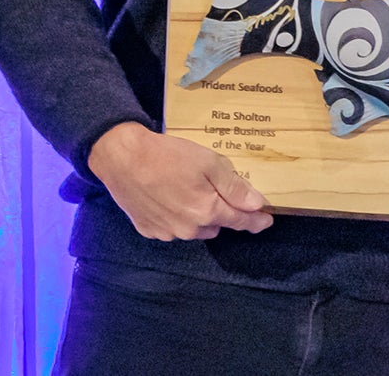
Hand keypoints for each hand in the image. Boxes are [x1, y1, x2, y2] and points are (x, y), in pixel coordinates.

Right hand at [88, 122, 273, 240]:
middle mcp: (189, 229)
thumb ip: (234, 186)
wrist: (122, 157)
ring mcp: (167, 233)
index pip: (240, 221)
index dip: (256, 220)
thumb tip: (257, 205)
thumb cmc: (168, 156)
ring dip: (197, 215)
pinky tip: (166, 196)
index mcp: (207, 212)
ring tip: (186, 189)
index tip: (266, 219)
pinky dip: (175, 216)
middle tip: (213, 188)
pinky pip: (172, 228)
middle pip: (216, 224)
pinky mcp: (149, 230)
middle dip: (220, 211)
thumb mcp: (208, 163)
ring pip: (194, 228)